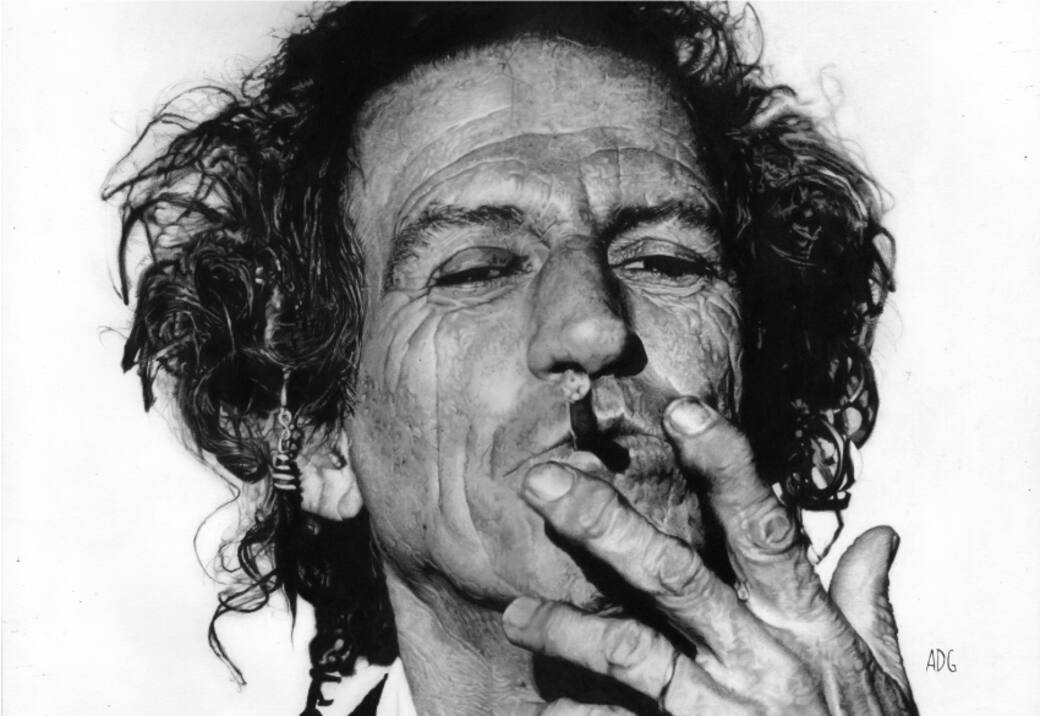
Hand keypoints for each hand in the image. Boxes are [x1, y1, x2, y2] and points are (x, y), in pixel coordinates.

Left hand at [502, 397, 915, 714]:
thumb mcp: (881, 671)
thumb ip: (869, 599)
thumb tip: (883, 534)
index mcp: (805, 623)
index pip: (764, 528)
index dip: (725, 466)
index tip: (681, 411)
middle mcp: (762, 657)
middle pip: (676, 576)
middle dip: (606, 526)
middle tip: (543, 483)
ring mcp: (726, 710)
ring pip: (634, 654)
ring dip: (568, 630)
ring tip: (515, 615)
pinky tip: (547, 710)